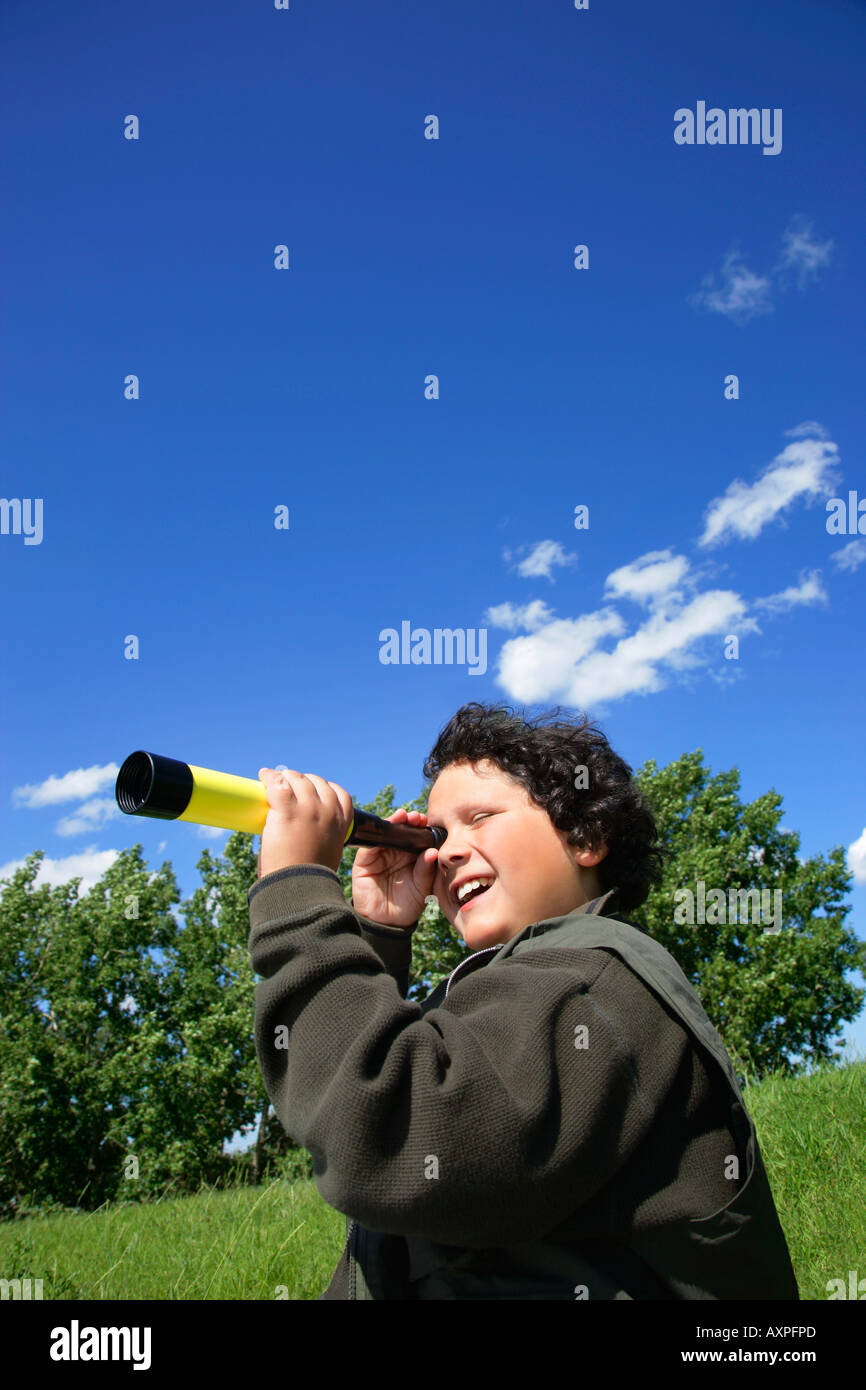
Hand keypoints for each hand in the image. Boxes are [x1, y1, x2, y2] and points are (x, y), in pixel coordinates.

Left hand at [256, 768, 353, 877]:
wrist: (298, 887)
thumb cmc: (307, 877)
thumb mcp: (326, 853)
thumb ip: (320, 836)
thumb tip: (300, 831)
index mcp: (342, 824)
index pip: (340, 794)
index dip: (324, 788)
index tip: (311, 790)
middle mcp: (328, 812)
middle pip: (316, 782)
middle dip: (302, 780)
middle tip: (288, 783)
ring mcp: (309, 809)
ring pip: (297, 779)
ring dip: (286, 777)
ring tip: (274, 779)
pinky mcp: (287, 810)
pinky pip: (278, 784)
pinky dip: (269, 777)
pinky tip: (263, 776)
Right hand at [351, 808, 439, 928]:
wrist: (387, 923)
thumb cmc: (408, 904)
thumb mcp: (422, 887)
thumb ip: (426, 870)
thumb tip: (433, 852)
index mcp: (412, 856)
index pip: (417, 837)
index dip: (422, 828)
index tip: (428, 821)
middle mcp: (396, 852)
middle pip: (402, 831)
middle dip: (409, 821)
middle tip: (417, 817)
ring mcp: (380, 855)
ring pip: (386, 834)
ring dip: (394, 823)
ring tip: (404, 816)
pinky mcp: (364, 861)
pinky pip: (370, 846)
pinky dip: (378, 835)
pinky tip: (388, 828)